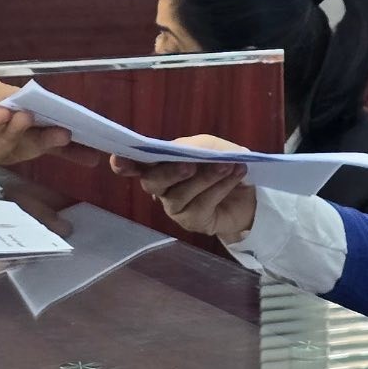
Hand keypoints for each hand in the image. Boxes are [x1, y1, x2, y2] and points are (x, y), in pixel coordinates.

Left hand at [0, 60, 96, 177]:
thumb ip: (0, 96)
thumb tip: (34, 105)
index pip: (32, 128)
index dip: (56, 134)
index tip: (85, 138)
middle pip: (23, 147)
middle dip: (46, 142)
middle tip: (66, 135)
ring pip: (1, 152)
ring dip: (15, 134)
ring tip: (24, 115)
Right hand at [111, 135, 258, 241]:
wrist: (249, 190)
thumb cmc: (222, 163)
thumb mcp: (213, 147)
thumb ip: (197, 146)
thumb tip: (185, 151)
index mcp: (159, 164)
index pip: (135, 164)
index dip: (124, 163)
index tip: (118, 159)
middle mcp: (160, 187)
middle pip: (152, 183)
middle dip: (169, 173)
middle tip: (190, 165)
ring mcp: (174, 207)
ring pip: (179, 195)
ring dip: (206, 178)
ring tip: (228, 165)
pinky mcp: (192, 222)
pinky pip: (202, 205)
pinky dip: (220, 187)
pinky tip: (235, 175)